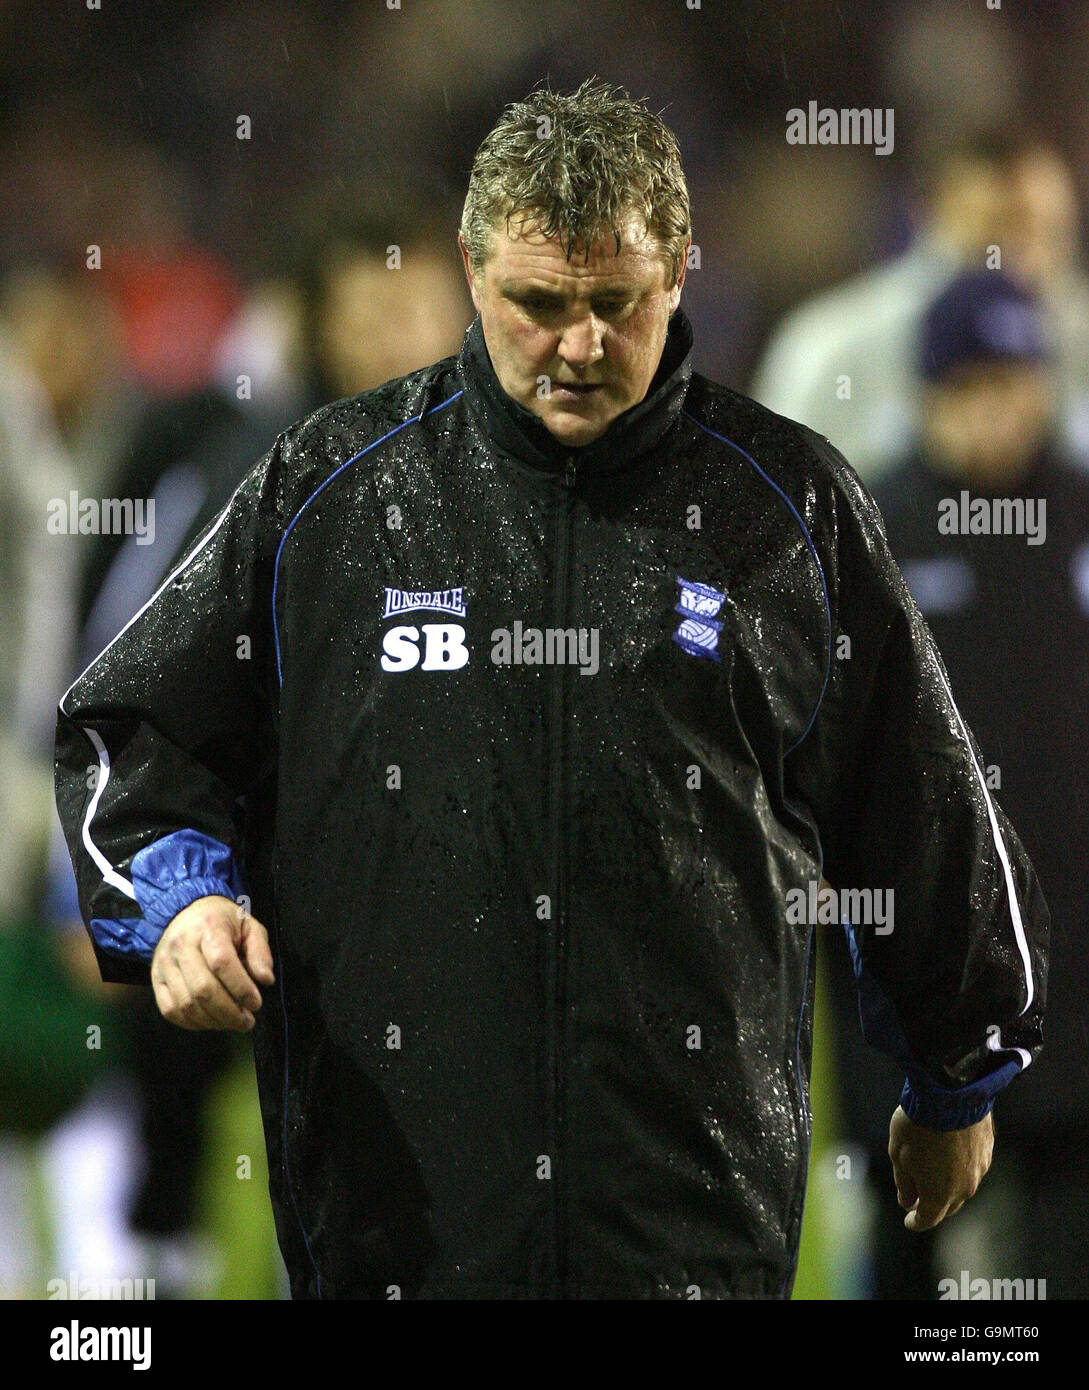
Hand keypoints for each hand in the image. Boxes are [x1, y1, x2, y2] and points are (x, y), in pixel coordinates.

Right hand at [150, 894, 273, 1031]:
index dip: (241, 988)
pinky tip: (211, 1021)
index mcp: (208, 927)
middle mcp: (181, 945)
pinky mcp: (156, 980)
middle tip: (247, 1021)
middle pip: (203, 989)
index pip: (221, 963)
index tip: (256, 1003)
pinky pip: (171, 1010)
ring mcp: (164, 964)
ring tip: (233, 1022)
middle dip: (229, 1012)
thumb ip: (260, 952)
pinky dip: (193, 1023)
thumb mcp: (249, 926)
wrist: (184, 913)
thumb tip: (265, 980)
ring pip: (186, 1004)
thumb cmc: (222, 922)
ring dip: (213, 1021)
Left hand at [888, 1105, 993, 1230]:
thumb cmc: (917, 1126)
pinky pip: (972, 1168)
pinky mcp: (987, 1151)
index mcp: (940, 1195)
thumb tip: (907, 1202)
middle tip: (919, 1201)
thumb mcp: (898, 1155)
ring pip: (962, 1187)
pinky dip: (959, 1168)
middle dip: (933, 1207)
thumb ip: (904, 1183)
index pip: (928, 1219)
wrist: (949, 1094)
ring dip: (948, 1187)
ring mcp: (979, 1170)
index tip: (909, 1220)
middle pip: (948, 1207)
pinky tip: (949, 1157)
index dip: (916, 1222)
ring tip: (933, 1176)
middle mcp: (964, 1188)